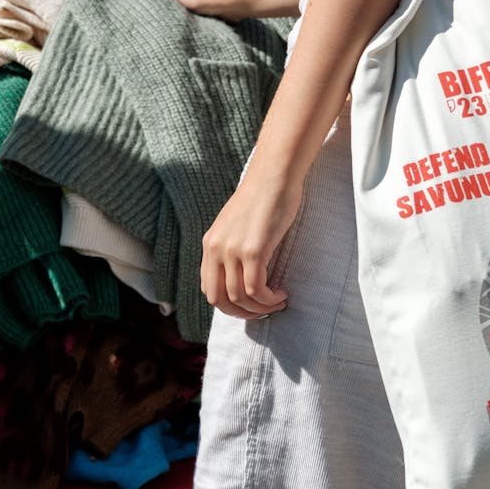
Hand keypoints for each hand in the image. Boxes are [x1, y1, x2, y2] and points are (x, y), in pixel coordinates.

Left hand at [200, 171, 301, 318]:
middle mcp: (215, 248)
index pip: (208, 289)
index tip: (250, 305)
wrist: (274, 175)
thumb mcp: (237, 225)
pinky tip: (281, 295)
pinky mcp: (252, 250)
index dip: (229, 305)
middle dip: (241, 313)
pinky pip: (255, 289)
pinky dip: (268, 300)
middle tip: (262, 311)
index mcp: (209, 243)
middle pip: (219, 299)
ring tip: (277, 302)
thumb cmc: (263, 198)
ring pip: (239, 298)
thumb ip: (233, 247)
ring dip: (260, 308)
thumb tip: (242, 275)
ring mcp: (232, 250)